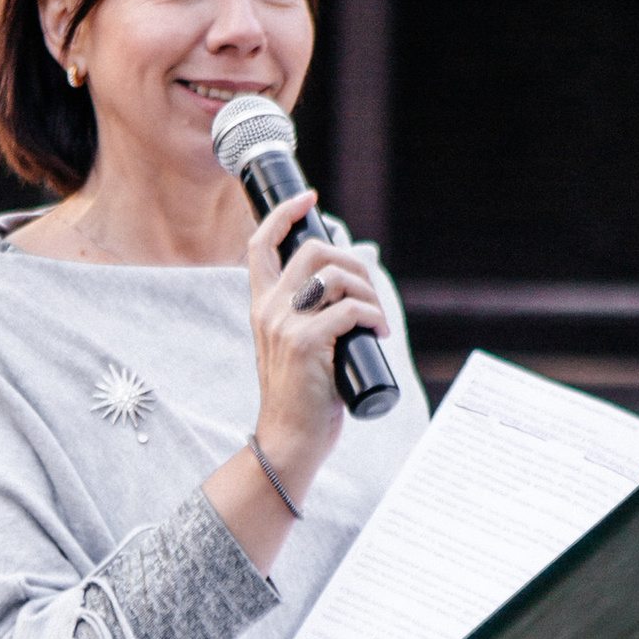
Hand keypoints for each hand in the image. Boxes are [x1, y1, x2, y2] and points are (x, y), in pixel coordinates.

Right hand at [244, 189, 388, 505]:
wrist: (288, 440)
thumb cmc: (301, 398)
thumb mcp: (296, 348)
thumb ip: (307, 318)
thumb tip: (345, 292)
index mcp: (262, 307)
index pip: (260, 245)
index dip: (283, 213)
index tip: (308, 198)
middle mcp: (268, 309)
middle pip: (312, 251)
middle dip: (351, 262)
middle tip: (370, 293)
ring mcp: (285, 325)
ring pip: (334, 276)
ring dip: (368, 292)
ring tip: (377, 320)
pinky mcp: (305, 343)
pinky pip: (348, 309)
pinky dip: (372, 316)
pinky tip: (378, 334)